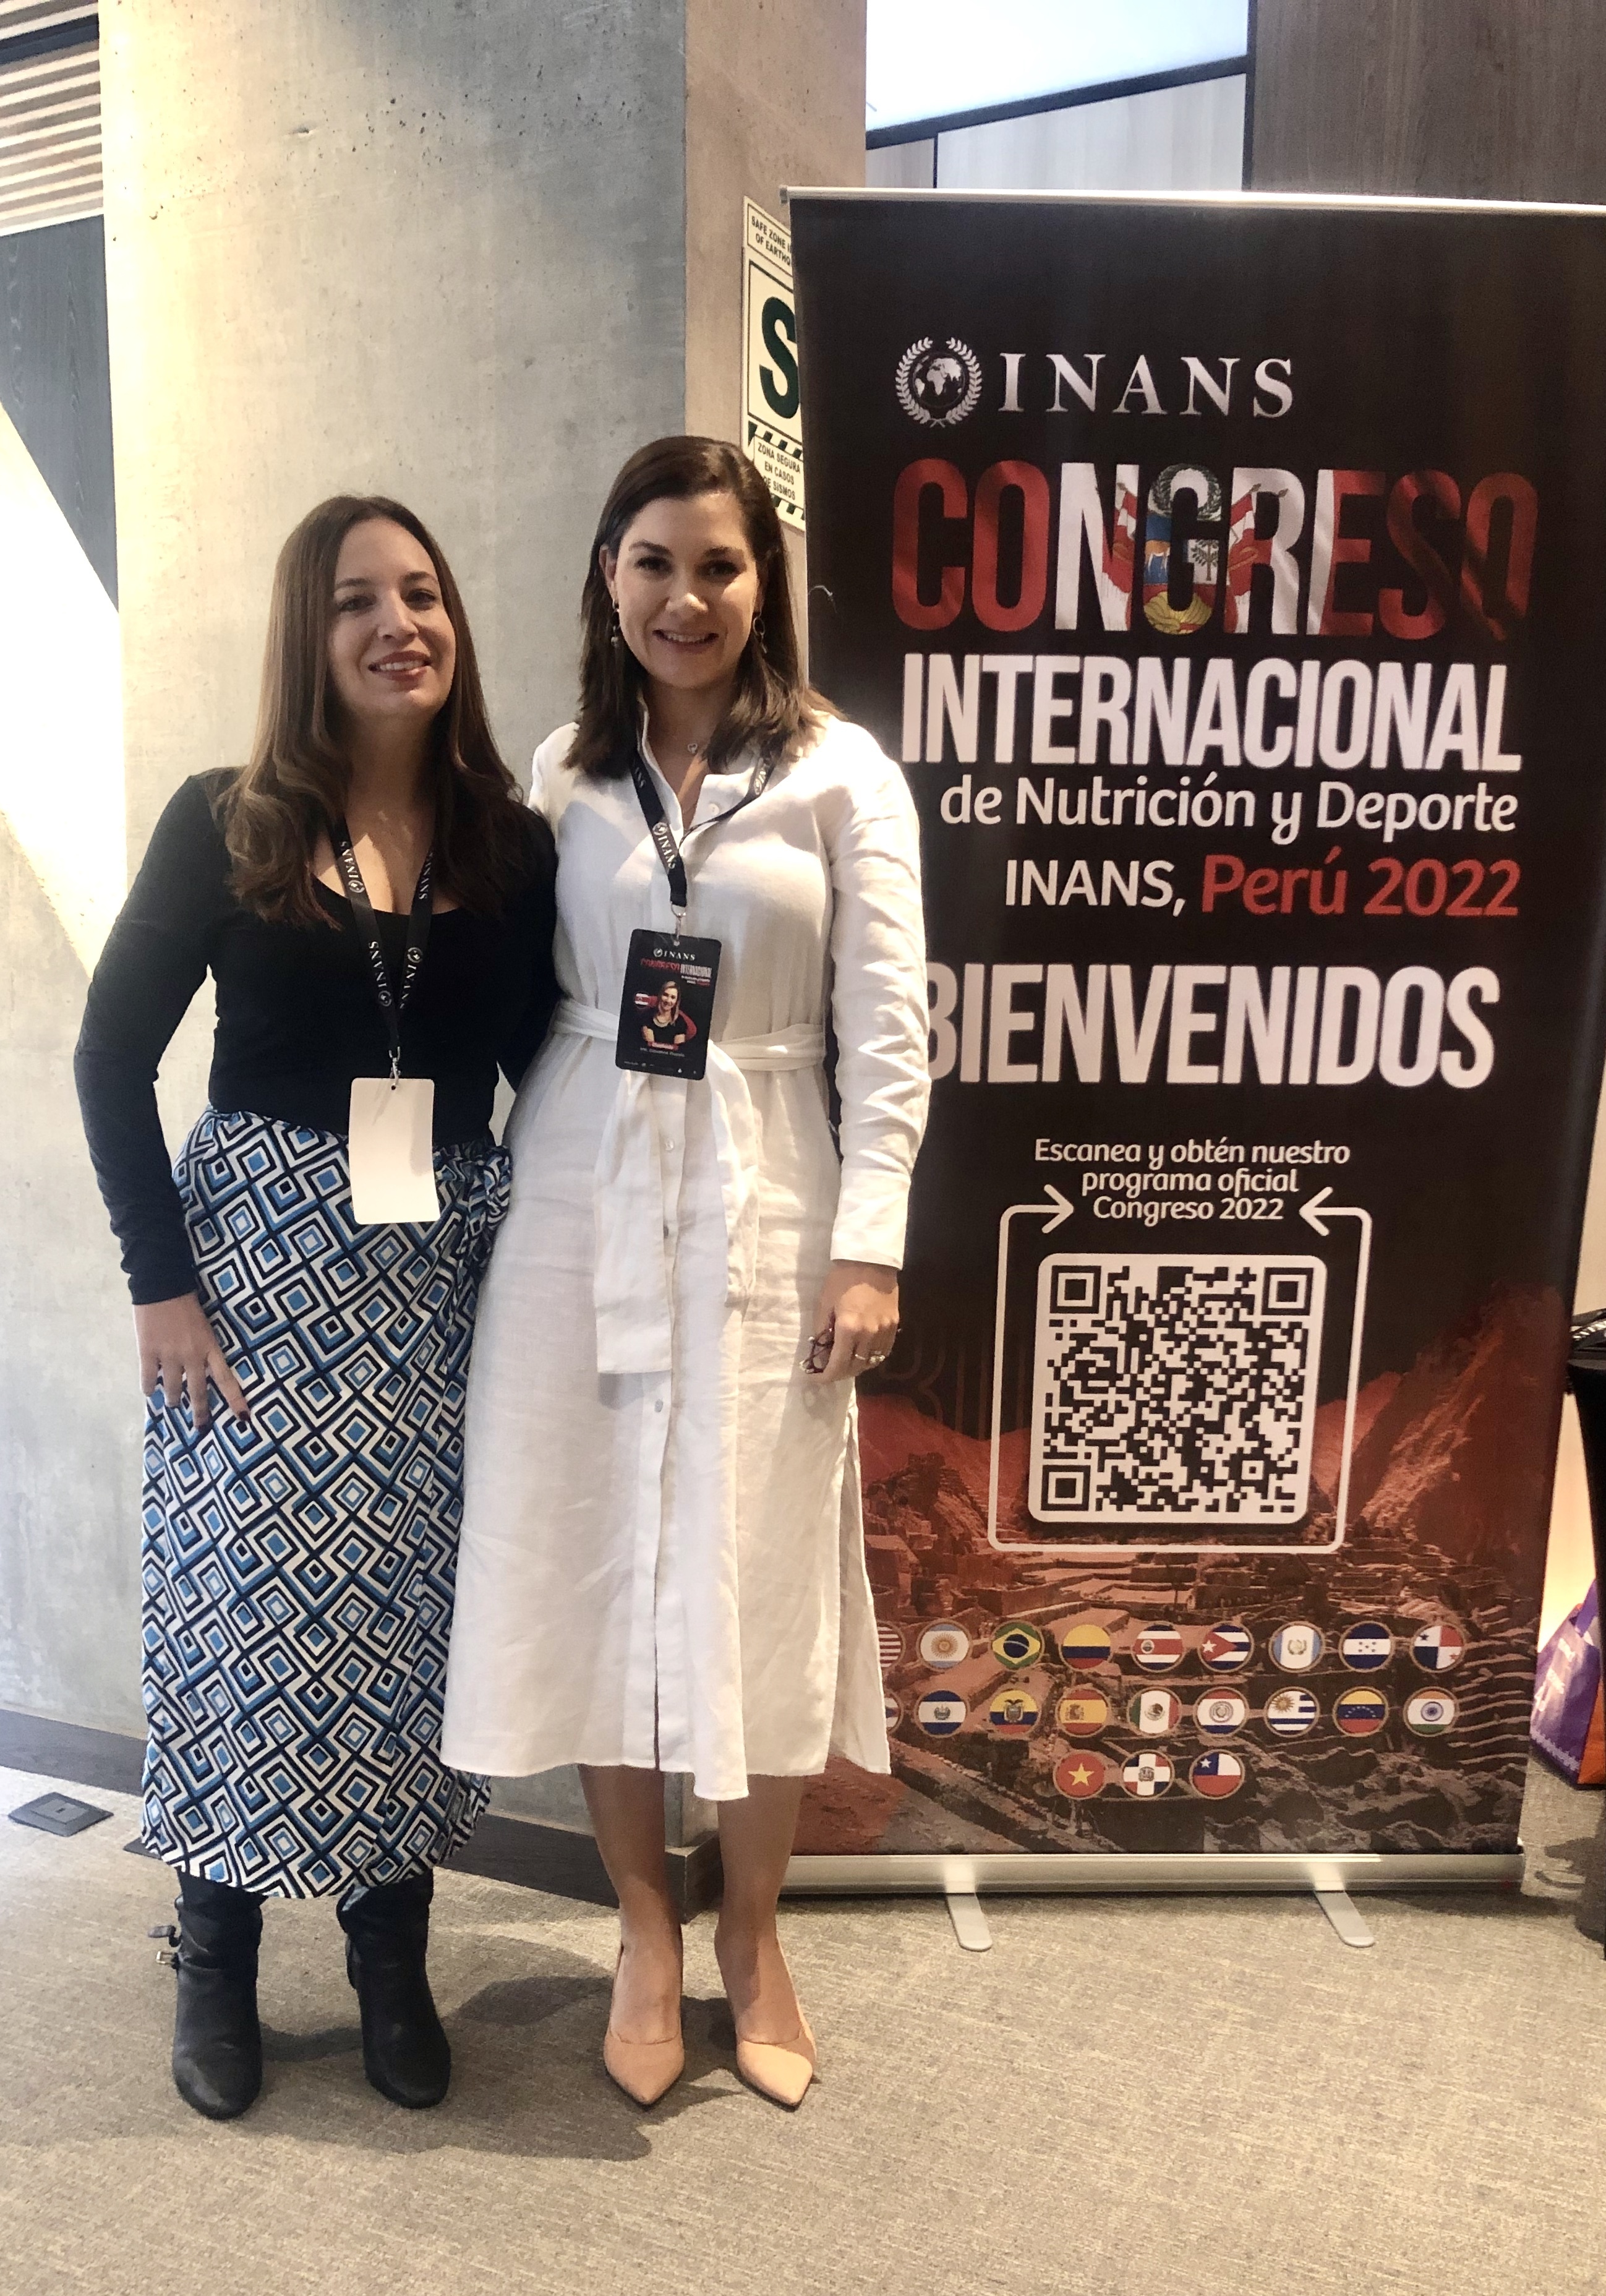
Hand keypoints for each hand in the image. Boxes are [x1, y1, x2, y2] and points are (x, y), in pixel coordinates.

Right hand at [134, 1294, 249, 1431]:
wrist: (162, 1284)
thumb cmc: (186, 1302)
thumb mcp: (204, 1326)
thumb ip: (204, 1347)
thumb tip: (201, 1368)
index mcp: (210, 1347)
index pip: (226, 1379)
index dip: (235, 1399)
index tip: (244, 1418)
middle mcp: (191, 1356)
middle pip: (198, 1392)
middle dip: (200, 1412)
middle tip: (200, 1426)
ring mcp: (169, 1355)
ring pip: (172, 1389)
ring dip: (173, 1399)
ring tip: (172, 1403)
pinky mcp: (148, 1352)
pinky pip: (148, 1379)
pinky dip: (149, 1388)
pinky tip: (150, 1392)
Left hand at [806, 1261, 898, 1383]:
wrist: (870, 1259)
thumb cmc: (842, 1278)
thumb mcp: (824, 1303)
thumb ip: (822, 1330)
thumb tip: (820, 1351)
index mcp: (848, 1329)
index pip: (838, 1365)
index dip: (826, 1377)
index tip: (817, 1379)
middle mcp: (868, 1334)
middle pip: (856, 1367)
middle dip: (840, 1373)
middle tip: (830, 1370)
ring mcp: (884, 1330)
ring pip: (872, 1362)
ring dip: (857, 1366)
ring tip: (847, 1362)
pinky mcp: (894, 1325)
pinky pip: (884, 1351)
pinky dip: (872, 1357)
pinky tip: (864, 1353)